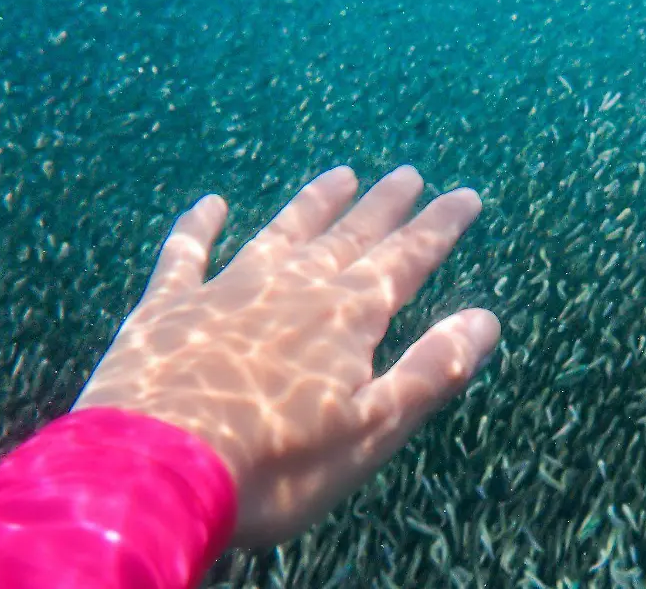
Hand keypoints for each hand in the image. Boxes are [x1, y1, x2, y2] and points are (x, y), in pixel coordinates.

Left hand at [72, 165, 499, 547]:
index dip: (439, 227)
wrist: (158, 473)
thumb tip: (487, 318)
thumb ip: (430, 370)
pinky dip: (199, 227)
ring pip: (281, 232)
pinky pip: (187, 254)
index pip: (406, 259)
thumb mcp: (373, 430)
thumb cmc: (277, 467)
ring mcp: (226, 291)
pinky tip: (210, 204)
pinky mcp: (167, 309)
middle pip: (349, 237)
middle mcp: (292, 289)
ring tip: (339, 175)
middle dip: (384, 206)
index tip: (465, 195)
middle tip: (408, 173)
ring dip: (313, 204)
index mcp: (346, 318)